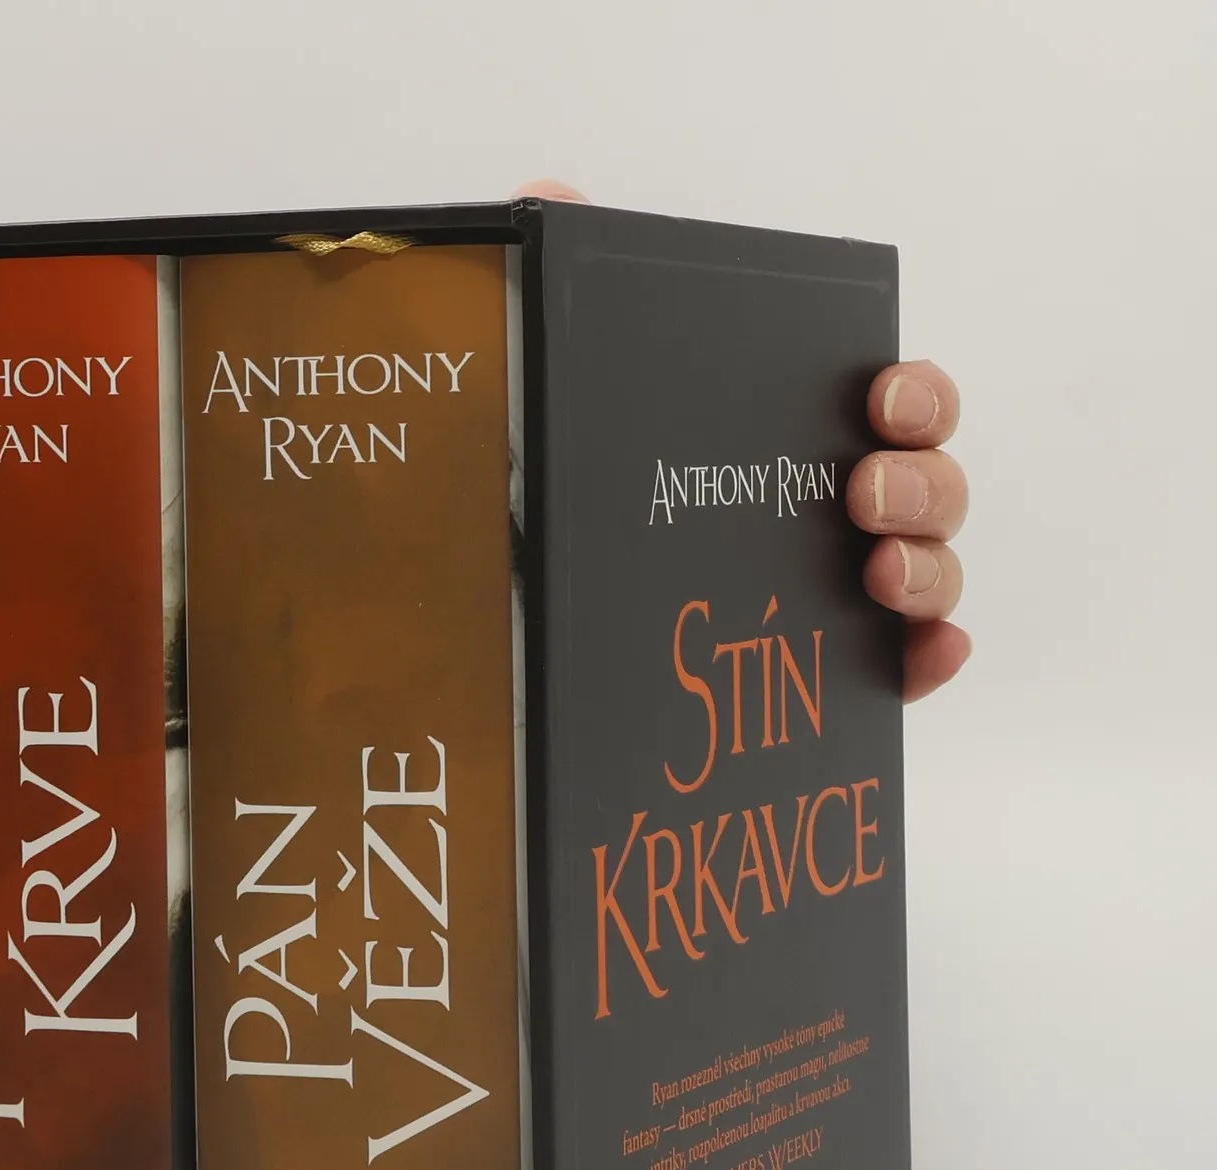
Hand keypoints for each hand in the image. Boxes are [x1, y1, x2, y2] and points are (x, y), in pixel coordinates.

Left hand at [518, 180, 970, 701]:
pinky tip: (921, 656)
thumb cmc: (582, 490)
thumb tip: (549, 198)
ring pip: (929, 573)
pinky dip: (928, 658)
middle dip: (921, 483)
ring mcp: (848, 592)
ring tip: (877, 574)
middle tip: (864, 494)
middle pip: (931, 486)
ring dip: (926, 570)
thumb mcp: (572, 388)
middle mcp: (842, 510)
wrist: (543, 623)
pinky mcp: (836, 666)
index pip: (899, 404)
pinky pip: (905, 665)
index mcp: (801, 438)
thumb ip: (570, 278)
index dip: (916, 397)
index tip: (880, 399)